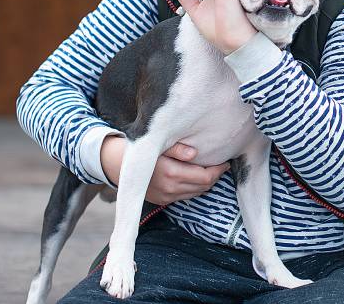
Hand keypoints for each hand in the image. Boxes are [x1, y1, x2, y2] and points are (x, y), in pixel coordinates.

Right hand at [100, 136, 230, 204]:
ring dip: (206, 183)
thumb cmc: (142, 147)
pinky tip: (196, 175)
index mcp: (171, 173)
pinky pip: (185, 196)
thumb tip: (194, 154)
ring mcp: (165, 197)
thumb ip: (178, 148)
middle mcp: (169, 189)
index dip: (219, 170)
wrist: (117, 163)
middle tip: (222, 164)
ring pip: (196, 193)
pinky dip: (195, 187)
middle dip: (215, 176)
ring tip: (212, 168)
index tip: (226, 160)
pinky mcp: (162, 201)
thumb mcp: (159, 142)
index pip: (205, 177)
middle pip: (203, 187)